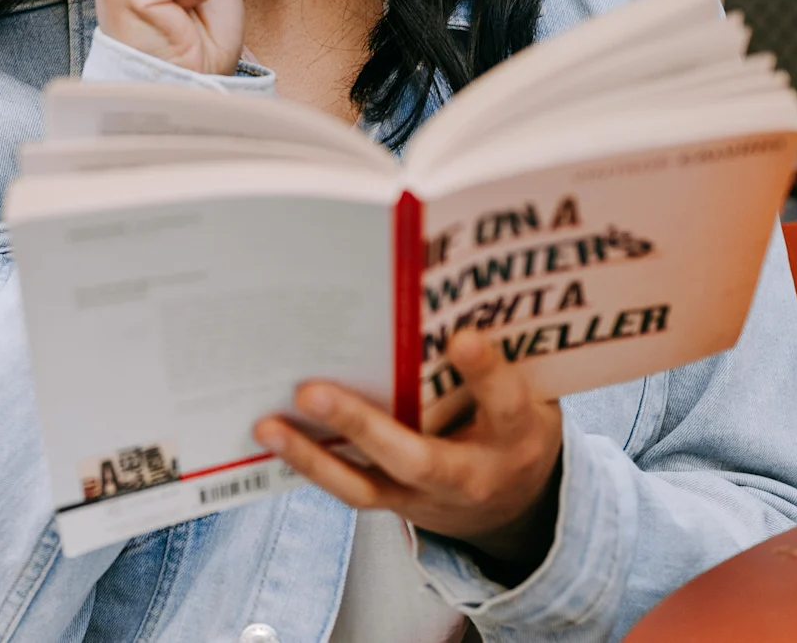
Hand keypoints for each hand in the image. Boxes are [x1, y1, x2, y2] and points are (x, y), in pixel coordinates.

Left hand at [252, 330, 563, 578]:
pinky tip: (273, 434)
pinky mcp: (397, 505)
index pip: (505, 402)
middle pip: (417, 459)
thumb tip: (444, 291)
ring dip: (313, 455)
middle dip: (361, 426)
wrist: (514, 506)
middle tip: (310, 391)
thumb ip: (497, 354)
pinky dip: (311, 463)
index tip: (462, 338)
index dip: (486, 373)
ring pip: (368, 485)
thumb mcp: (528, 390)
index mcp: (517, 434)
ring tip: (268, 425)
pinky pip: (350, 489)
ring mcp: (429, 497)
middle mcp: (472, 475)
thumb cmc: (512, 422)